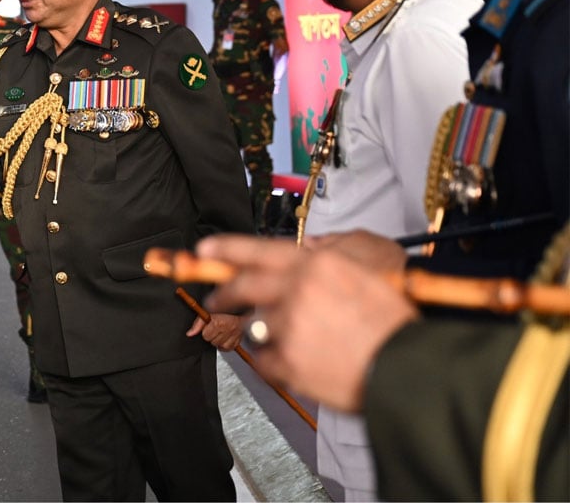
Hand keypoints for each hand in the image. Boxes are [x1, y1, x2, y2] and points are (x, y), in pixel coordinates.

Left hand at [186, 312, 244, 351]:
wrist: (238, 307)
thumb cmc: (222, 309)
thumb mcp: (207, 312)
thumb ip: (197, 324)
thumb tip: (190, 333)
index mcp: (218, 323)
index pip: (206, 335)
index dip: (206, 331)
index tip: (209, 326)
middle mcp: (227, 329)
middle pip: (213, 342)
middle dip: (212, 336)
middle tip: (215, 329)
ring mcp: (234, 335)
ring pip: (221, 346)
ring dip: (219, 341)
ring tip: (220, 333)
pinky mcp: (239, 339)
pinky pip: (229, 348)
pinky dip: (226, 345)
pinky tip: (224, 339)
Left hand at [197, 234, 417, 411]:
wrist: (411, 368)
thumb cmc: (396, 322)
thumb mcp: (372, 266)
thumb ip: (333, 253)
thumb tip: (308, 247)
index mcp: (317, 264)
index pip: (259, 249)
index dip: (227, 248)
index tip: (205, 249)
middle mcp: (297, 291)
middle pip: (243, 287)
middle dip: (224, 293)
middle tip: (216, 299)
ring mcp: (289, 328)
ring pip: (253, 326)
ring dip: (262, 333)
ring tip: (288, 342)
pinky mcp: (288, 363)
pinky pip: (263, 361)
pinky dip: (274, 364)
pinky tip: (297, 364)